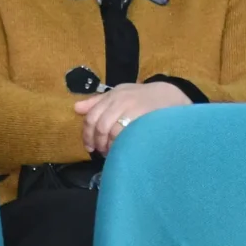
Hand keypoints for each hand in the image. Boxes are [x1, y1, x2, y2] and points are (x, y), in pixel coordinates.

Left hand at [72, 80, 191, 155]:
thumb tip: (76, 108)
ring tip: (111, 152)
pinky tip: (122, 149)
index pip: (92, 116)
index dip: (87, 133)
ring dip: (109, 145)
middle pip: (100, 125)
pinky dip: (120, 145)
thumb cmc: (141, 96)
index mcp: (112, 96)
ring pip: (111, 131)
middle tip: (99, 151)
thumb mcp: (119, 94)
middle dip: (97, 141)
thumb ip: (97, 101)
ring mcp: (131, 109)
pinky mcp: (142, 119)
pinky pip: (126, 135)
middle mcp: (120, 101)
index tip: (89, 145)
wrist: (169, 95)